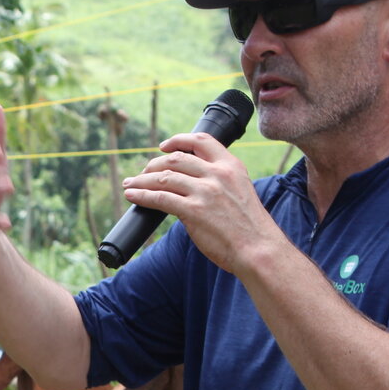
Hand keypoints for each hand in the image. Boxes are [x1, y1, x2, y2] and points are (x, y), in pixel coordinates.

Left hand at [122, 132, 281, 275]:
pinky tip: (133, 196)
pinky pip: (160, 198)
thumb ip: (218, 182)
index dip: (178, 140)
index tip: (163, 146)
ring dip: (142, 180)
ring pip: (164, 177)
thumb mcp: (239, 192)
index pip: (201, 141)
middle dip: (153, 164)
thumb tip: (189, 185)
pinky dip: (142, 195)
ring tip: (130, 184)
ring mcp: (205, 192)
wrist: (258, 249)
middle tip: (142, 173)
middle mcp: (217, 174)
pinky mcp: (193, 211)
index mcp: (231, 166)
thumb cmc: (248, 227)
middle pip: (176, 159)